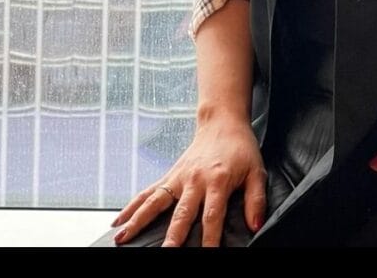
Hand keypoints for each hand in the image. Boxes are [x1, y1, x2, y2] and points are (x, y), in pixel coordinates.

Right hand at [110, 113, 266, 246]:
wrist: (223, 122)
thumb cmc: (241, 149)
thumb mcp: (256, 171)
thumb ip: (255, 200)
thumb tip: (255, 225)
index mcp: (218, 180)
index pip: (212, 216)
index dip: (209, 238)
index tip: (207, 254)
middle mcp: (195, 180)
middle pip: (181, 213)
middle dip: (172, 235)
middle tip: (164, 251)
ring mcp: (179, 177)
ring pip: (156, 201)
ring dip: (139, 221)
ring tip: (123, 238)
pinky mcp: (170, 175)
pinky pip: (148, 192)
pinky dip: (132, 206)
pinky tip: (119, 221)